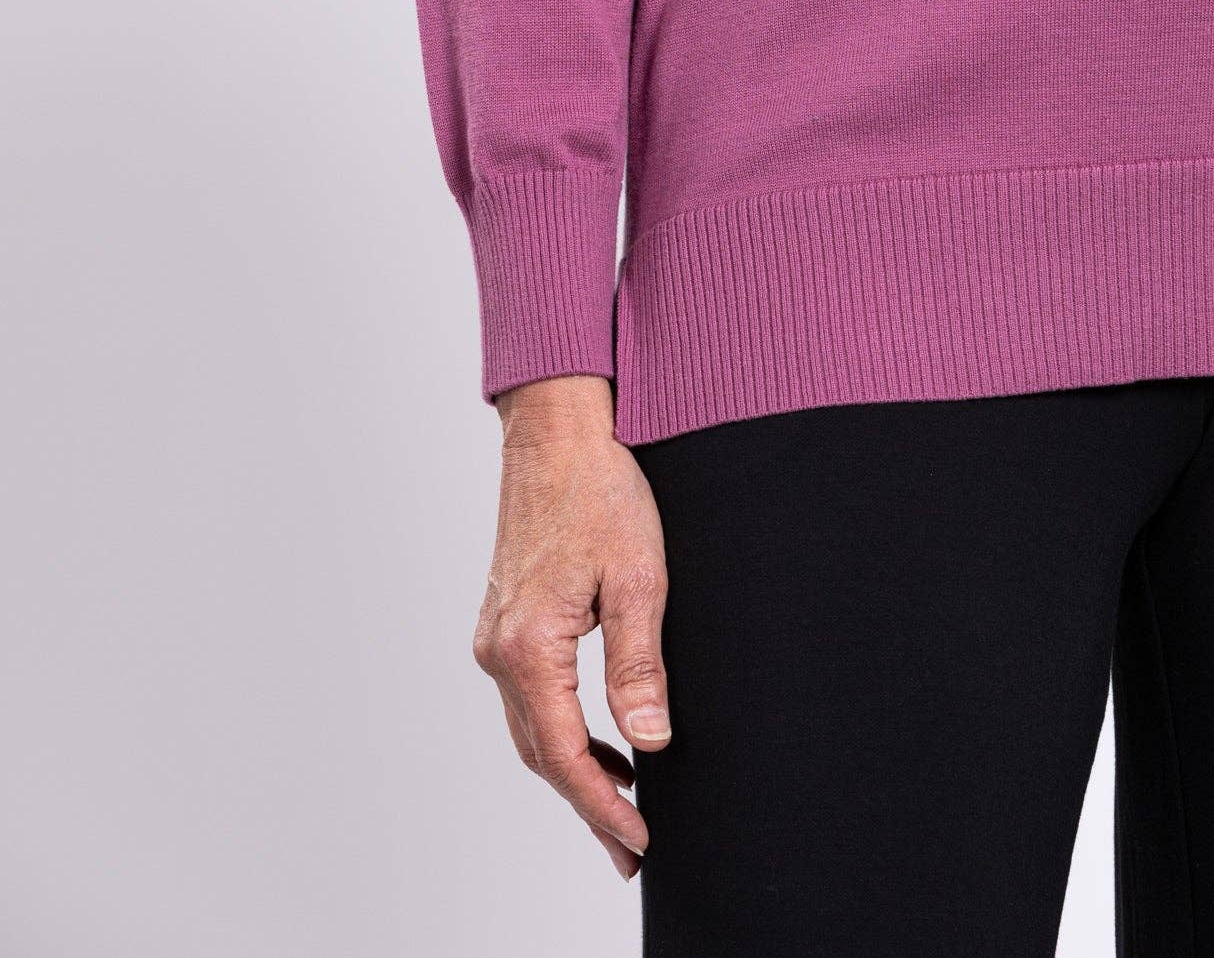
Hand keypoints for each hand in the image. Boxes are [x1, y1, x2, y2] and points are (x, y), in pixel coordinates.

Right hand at [471, 375, 673, 879]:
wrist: (557, 433)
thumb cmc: (599, 491)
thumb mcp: (638, 577)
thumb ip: (638, 664)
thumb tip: (648, 741)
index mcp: (527, 647)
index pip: (565, 755)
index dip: (603, 805)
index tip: (640, 840)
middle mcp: (499, 651)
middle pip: (543, 755)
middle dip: (589, 805)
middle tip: (631, 849)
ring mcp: (496, 638)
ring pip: (533, 731)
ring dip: (576, 771)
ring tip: (625, 806)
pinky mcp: (505, 623)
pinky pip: (532, 699)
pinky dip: (564, 730)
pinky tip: (604, 740)